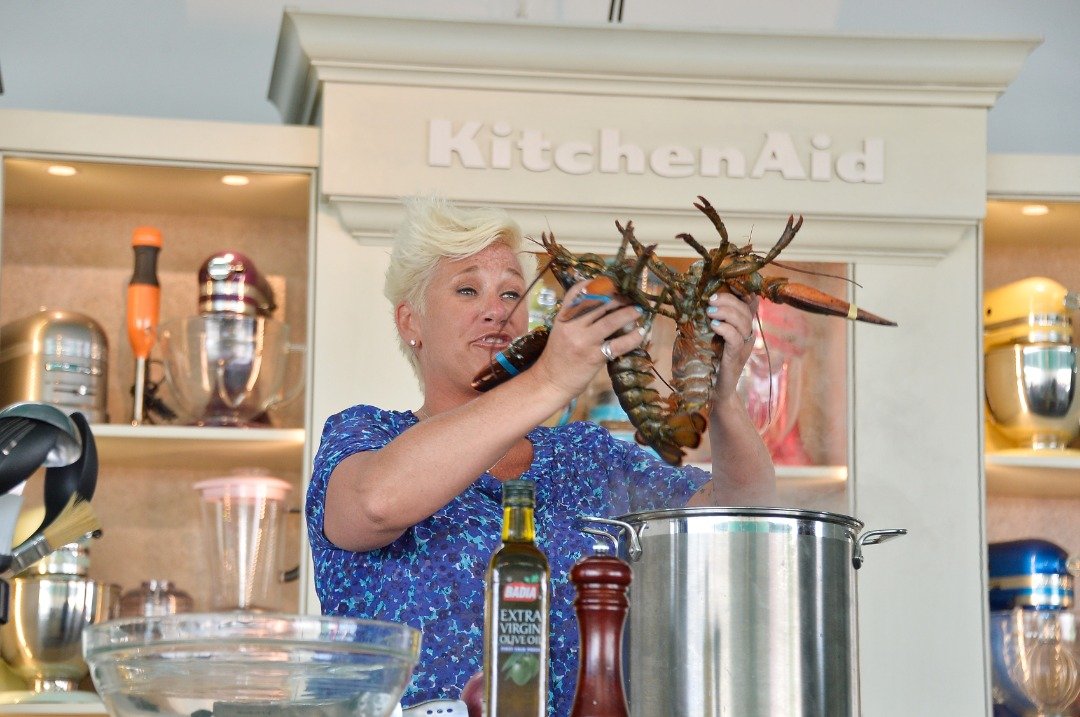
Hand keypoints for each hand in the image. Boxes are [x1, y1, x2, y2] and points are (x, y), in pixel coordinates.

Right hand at [531, 280, 645, 401]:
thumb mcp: (562, 331)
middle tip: (631, 297)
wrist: (550, 381)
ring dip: (629, 313)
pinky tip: (641, 333)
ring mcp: (583, 341)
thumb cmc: (559, 356)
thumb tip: (606, 304)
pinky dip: (633, 337)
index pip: (578, 291)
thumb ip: (578, 318)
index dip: (596, 284)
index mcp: (563, 317)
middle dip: (618, 297)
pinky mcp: (594, 357)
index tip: (611, 283)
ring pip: (611, 320)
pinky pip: (618, 344)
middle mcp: (572, 326)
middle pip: (599, 303)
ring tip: (639, 311)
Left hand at [706, 292, 758, 402]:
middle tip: (710, 299)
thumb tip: (700, 302)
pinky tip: (713, 326)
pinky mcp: (736, 357)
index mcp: (743, 328)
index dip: (742, 292)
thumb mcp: (711, 337)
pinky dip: (725, 329)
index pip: (750, 305)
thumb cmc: (711, 363)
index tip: (727, 284)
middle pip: (746, 310)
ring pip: (742, 322)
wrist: (716, 390)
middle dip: (728, 300)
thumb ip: (711, 321)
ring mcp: (744, 347)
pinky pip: (736, 338)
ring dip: (725, 312)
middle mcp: (748, 336)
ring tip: (709, 311)